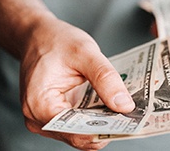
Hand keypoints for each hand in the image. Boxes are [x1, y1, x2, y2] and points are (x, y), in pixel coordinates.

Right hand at [19, 14, 134, 149]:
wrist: (39, 36)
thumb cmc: (56, 41)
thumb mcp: (85, 52)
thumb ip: (105, 78)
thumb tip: (124, 105)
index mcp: (40, 105)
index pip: (76, 132)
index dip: (105, 129)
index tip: (129, 122)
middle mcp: (38, 118)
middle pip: (79, 135)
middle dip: (106, 126)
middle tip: (131, 115)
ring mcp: (45, 119)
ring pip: (80, 132)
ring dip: (102, 122)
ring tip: (122, 110)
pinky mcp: (54, 114)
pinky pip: (77, 123)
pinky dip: (94, 116)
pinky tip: (108, 106)